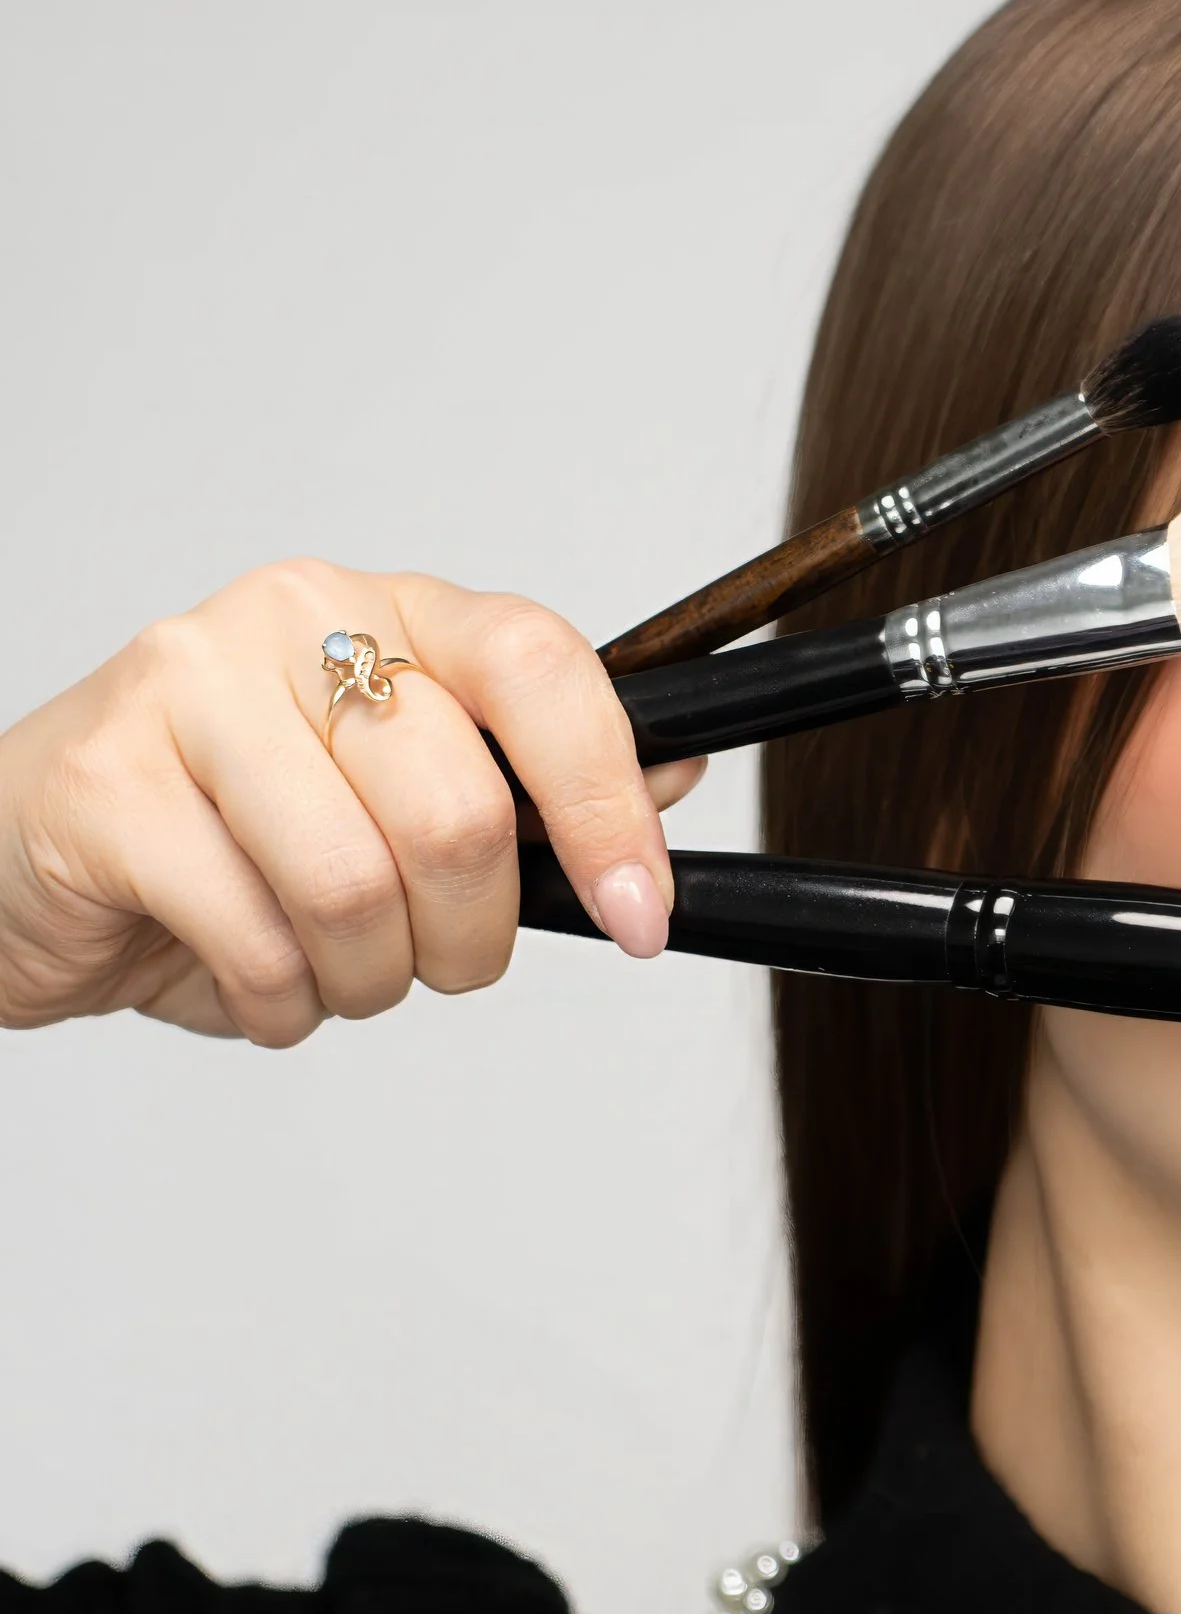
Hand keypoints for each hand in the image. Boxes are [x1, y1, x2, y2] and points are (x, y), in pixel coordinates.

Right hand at [0, 562, 703, 1040]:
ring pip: (357, 889)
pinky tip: (245, 975)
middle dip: (470, 938)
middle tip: (431, 962)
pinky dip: (277, 1003)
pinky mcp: (106, 782)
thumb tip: (683, 775)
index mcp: (385, 611)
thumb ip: (531, 783)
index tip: (640, 912)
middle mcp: (290, 621)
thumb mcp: (396, 799)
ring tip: (322, 966)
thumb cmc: (229, 832)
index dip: (608, 804)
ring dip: (364, 979)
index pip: (542, 667)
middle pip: (459, 812)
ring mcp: (187, 688)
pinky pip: (257, 940)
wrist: (31, 865)